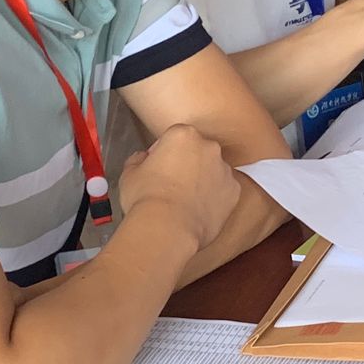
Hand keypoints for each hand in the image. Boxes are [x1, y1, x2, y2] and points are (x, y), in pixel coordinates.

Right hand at [118, 126, 239, 251]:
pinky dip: (213, 198)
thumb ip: (137, 160)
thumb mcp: (129, 174)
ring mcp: (224, 169)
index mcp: (183, 135)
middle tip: (170, 185)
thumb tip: (141, 159)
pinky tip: (197, 210)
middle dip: (186, 164)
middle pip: (196, 151)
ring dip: (201, 180)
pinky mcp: (234, 191)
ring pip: (212, 171)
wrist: (168, 228)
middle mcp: (209, 147)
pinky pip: (223, 191)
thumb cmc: (147, 199)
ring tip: (183, 201)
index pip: (173, 137)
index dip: (162, 153)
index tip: (157, 167)